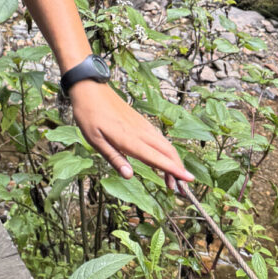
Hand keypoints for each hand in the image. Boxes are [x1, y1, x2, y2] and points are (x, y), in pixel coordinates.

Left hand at [68, 81, 191, 190]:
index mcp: (129, 140)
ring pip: (166, 145)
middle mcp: (140, 132)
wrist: (90, 88)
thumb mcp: (94, 140)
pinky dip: (166, 152)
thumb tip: (129, 176)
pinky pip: (159, 138)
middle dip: (178, 171)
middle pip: (168, 152)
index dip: (174, 171)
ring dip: (173, 162)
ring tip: (173, 180)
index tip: (189, 181)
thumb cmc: (89, 115)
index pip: (157, 158)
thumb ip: (114, 158)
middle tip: (182, 190)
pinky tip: (163, 160)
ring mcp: (142, 125)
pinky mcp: (141, 121)